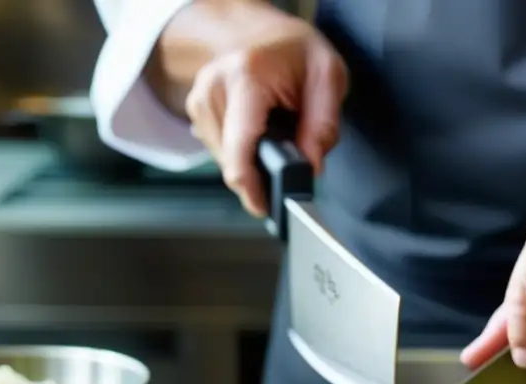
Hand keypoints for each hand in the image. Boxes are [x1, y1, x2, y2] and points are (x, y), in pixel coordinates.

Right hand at [185, 10, 346, 215]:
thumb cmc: (297, 52)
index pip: (239, 147)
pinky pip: (222, 151)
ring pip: (226, 160)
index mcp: (246, 77)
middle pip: (233, 161)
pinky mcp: (197, 110)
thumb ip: (324, 126)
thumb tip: (311, 168)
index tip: (263, 208)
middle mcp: (214, 87)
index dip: (251, 186)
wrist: (266, 32)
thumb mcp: (329, 78)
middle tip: (292, 152)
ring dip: (255, 160)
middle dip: (264, 170)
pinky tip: (260, 132)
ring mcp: (200, 99)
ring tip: (276, 132)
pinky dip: (244, 151)